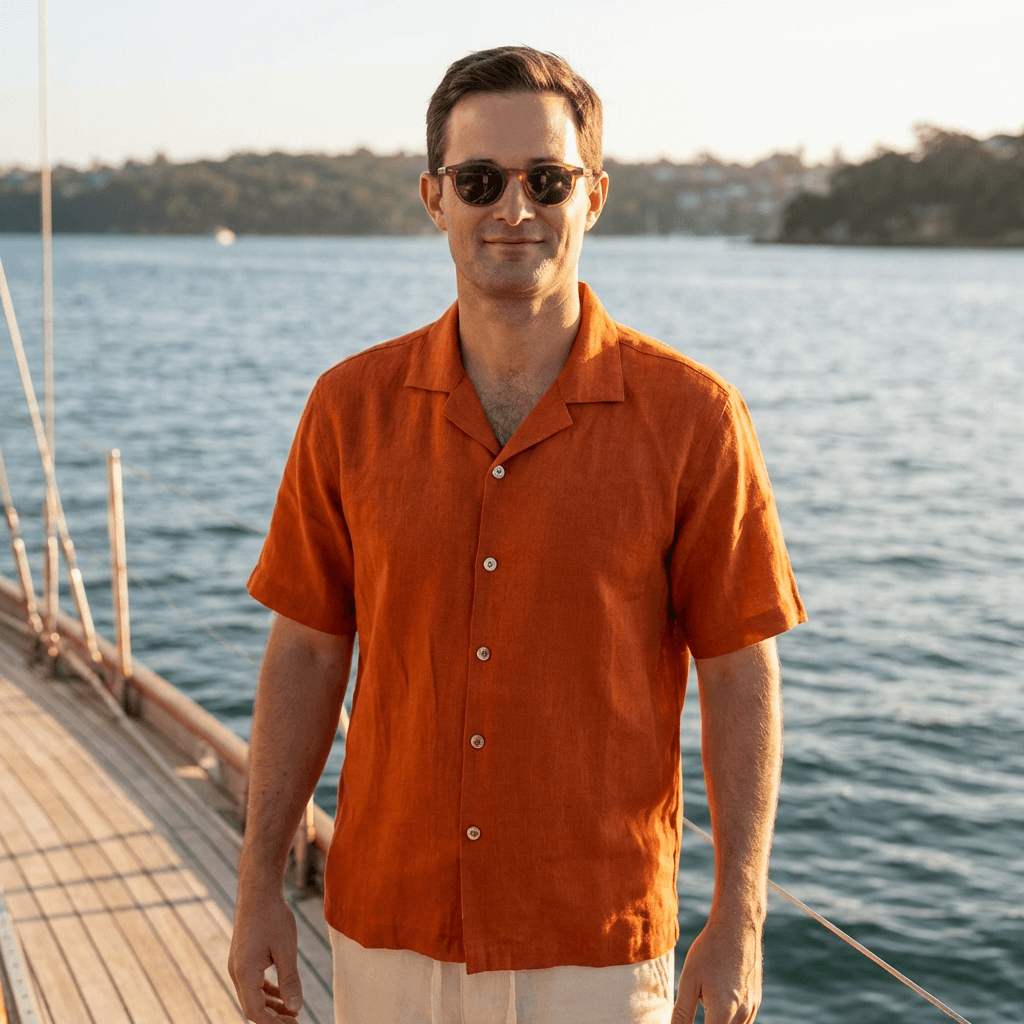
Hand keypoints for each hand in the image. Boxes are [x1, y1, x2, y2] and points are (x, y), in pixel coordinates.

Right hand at [228, 888, 303, 1022]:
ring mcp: (237, 965)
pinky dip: (267, 992)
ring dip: (271, 1006)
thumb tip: (295, 1008)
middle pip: (252, 1008)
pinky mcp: (243, 958)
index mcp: (244, 974)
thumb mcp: (286, 949)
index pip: (255, 1013)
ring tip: (292, 1013)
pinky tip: (282, 994)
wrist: (258, 890)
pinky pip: (253, 983)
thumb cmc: (273, 916)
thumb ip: (289, 980)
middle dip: (273, 1019)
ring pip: (252, 996)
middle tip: (295, 1022)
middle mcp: (236, 973)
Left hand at [671, 917, 761, 1023]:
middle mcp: (742, 1016)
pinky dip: (729, 1019)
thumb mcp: (689, 980)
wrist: (738, 927)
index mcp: (723, 1013)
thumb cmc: (710, 950)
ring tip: (707, 997)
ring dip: (718, 1022)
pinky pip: (743, 1021)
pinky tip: (718, 997)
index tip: (685, 1022)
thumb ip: (682, 1013)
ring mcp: (752, 1009)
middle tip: (700, 1005)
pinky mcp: (756, 1001)